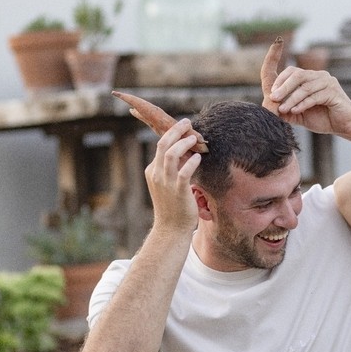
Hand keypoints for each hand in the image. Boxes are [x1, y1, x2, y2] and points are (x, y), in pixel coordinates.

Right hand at [144, 118, 201, 232]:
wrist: (171, 228)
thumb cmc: (174, 205)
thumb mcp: (169, 183)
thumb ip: (174, 168)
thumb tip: (187, 152)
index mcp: (152, 171)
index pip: (160, 146)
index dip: (172, 134)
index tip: (183, 127)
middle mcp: (156, 174)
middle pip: (162, 144)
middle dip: (175, 130)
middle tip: (187, 123)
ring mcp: (166, 182)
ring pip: (170, 154)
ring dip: (183, 143)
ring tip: (194, 138)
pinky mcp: (178, 191)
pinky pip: (184, 172)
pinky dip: (191, 162)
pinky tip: (198, 158)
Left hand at [267, 67, 350, 135]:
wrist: (345, 127)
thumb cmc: (323, 119)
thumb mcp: (299, 114)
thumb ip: (286, 110)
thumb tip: (269, 109)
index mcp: (310, 78)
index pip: (292, 70)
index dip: (280, 74)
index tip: (271, 85)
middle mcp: (319, 76)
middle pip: (297, 75)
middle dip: (283, 87)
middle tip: (273, 98)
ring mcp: (328, 82)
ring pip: (305, 86)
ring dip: (291, 98)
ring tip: (282, 109)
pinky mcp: (334, 92)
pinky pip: (315, 96)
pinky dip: (303, 103)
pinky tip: (296, 110)